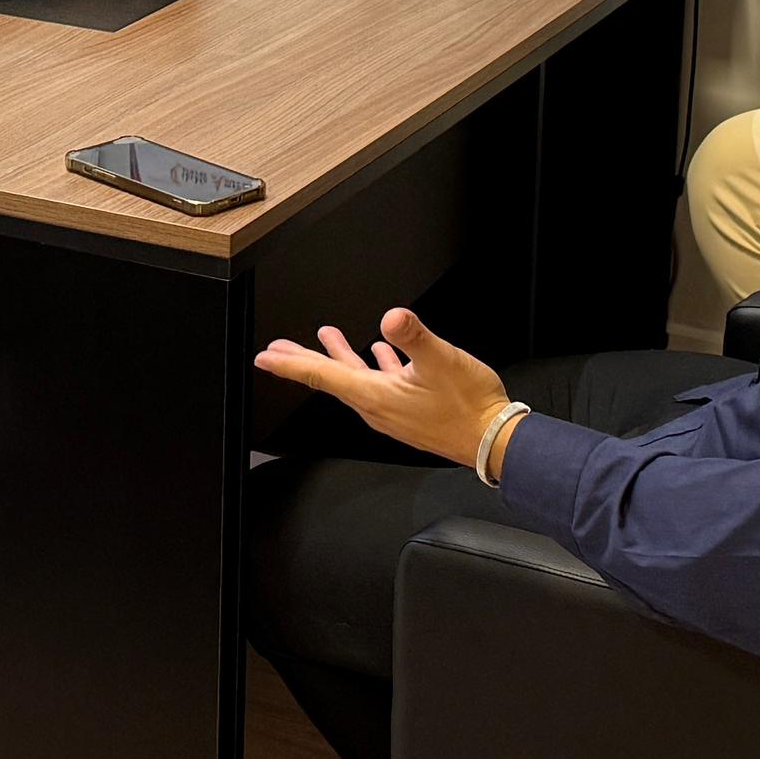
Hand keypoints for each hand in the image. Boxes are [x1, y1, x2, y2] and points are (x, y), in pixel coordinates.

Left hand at [251, 307, 507, 467]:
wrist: (493, 441)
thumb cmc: (469, 407)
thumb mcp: (441, 361)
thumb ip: (414, 337)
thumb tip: (392, 317)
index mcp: (376, 395)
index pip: (323, 375)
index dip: (291, 363)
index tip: (266, 357)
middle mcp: (378, 406)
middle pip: (331, 379)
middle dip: (303, 361)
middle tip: (278, 350)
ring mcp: (393, 411)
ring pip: (355, 380)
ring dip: (339, 360)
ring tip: (327, 339)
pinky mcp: (410, 411)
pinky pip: (381, 385)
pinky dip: (374, 367)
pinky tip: (381, 355)